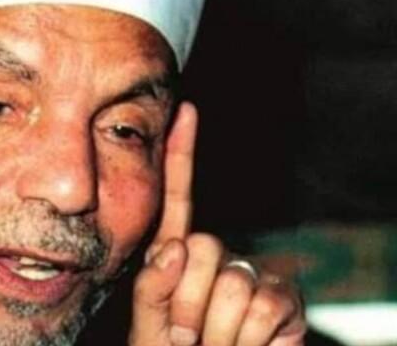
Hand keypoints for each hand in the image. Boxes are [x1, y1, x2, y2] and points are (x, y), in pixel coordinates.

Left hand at [128, 102, 305, 345]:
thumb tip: (178, 248)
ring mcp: (253, 276)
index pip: (178, 199)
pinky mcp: (285, 299)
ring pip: (233, 283)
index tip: (185, 111)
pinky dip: (249, 341)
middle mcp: (218, 257)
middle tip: (184, 337)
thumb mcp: (148, 328)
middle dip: (185, 303)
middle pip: (203, 247)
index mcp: (178, 257)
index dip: (182, 156)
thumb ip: (151, 289)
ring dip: (216, 330)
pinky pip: (265, 306)